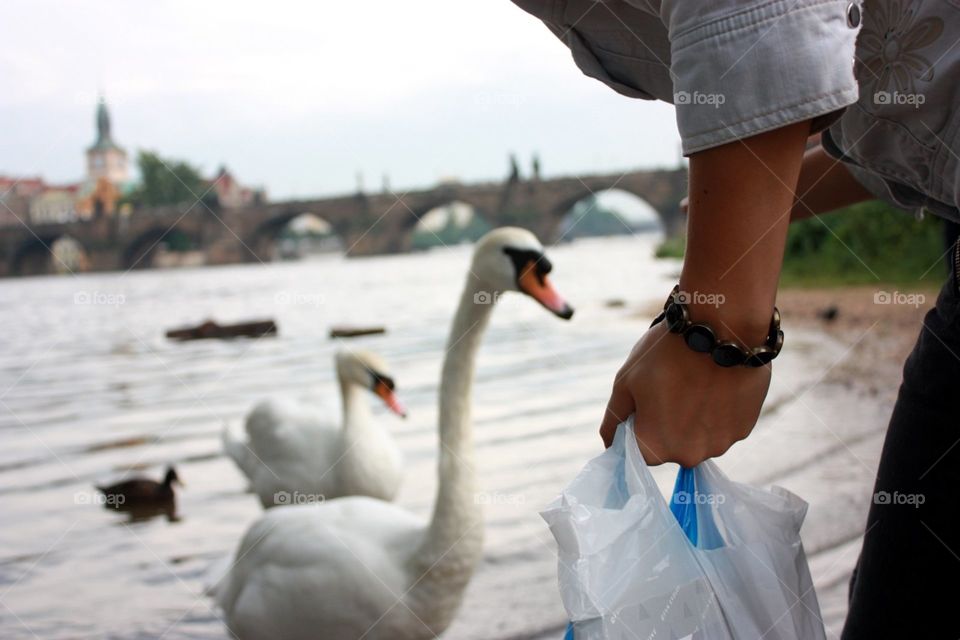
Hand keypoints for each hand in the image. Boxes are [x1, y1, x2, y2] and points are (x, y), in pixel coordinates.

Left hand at [599, 321, 770, 466]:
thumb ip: (615, 418)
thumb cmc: (668, 352)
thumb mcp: (626, 381)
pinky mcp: (744, 429)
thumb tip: (611, 444)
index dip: (636, 423)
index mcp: (655, 446)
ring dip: (694, 419)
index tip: (644, 398)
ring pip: (698, 437)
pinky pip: (722, 426)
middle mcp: (689, 455)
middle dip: (665, 422)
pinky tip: (717, 384)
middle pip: (669, 445)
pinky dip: (717, 411)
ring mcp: (720, 445)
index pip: (636, 450)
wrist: (724, 328)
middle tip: (672, 386)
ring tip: (697, 382)